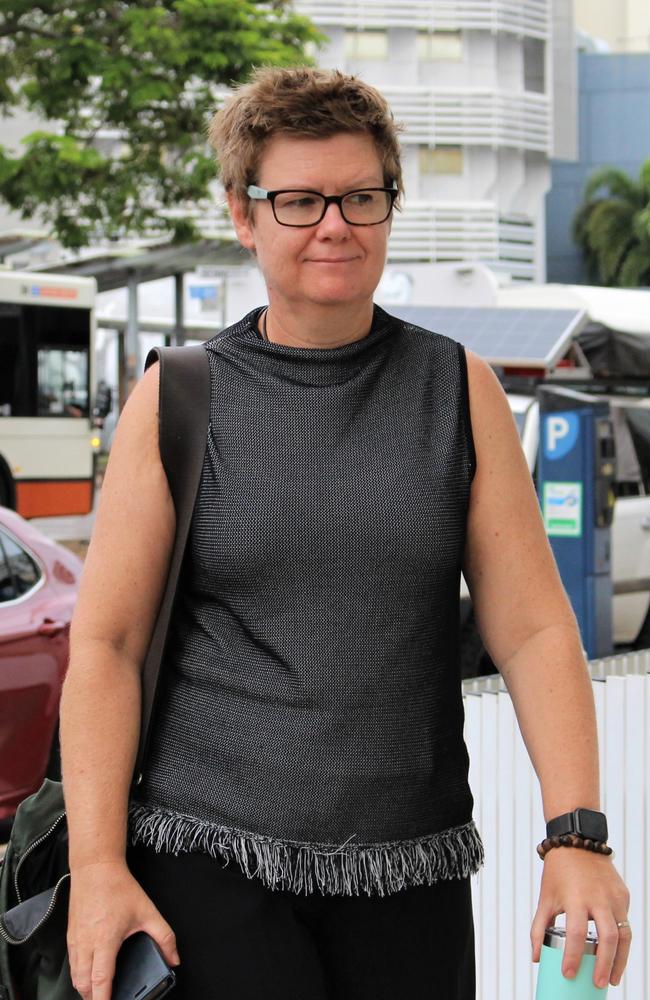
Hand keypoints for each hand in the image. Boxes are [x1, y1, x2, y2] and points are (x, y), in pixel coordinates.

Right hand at [67, 859, 179, 999]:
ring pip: (75, 976)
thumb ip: (164, 936)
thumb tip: (174, 958)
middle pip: (84, 984)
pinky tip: (88, 977)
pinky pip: (72, 964)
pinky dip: (79, 976)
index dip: (104, 999)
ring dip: (85, 989)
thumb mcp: (147, 911)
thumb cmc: (119, 888)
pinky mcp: (70, 936)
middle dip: (94, 997)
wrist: (95, 868)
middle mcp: (86, 943)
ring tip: (98, 994)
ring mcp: (75, 940)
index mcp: (105, 939)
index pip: (101, 980)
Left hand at [531, 847, 630, 988]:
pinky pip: (625, 921)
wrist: (577, 841)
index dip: (573, 957)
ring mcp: (614, 896)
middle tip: (599, 984)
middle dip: (605, 965)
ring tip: (612, 978)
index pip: (576, 933)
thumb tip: (536, 957)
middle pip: (608, 937)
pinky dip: (621, 940)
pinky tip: (615, 953)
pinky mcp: (623, 895)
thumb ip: (539, 928)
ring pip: (624, 934)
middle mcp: (598, 897)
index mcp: (575, 897)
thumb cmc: (559, 871)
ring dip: (620, 959)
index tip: (569, 974)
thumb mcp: (546, 898)